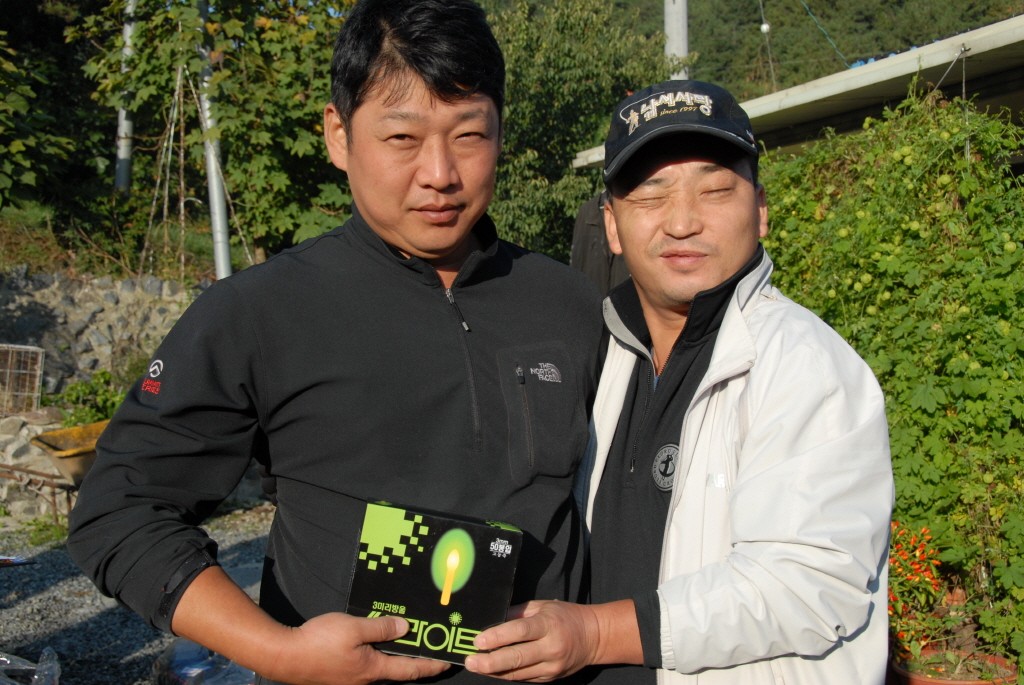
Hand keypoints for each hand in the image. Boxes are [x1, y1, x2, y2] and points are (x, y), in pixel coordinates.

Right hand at [172, 567, 448, 684]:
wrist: (285, 656)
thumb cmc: (319, 642)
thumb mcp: (354, 628)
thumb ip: (381, 628)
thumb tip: (406, 629)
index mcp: (373, 669)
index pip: (411, 670)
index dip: (431, 666)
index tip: (448, 663)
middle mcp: (366, 679)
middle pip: (398, 672)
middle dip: (417, 663)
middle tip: (434, 652)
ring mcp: (352, 679)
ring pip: (382, 669)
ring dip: (398, 659)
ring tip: (410, 645)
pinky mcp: (341, 675)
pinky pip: (368, 666)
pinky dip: (380, 657)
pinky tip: (378, 644)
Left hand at [463, 600, 600, 681]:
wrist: (593, 637)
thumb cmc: (564, 617)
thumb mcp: (542, 607)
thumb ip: (517, 614)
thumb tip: (490, 621)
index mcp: (549, 624)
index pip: (520, 631)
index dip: (497, 636)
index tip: (478, 641)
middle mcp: (551, 647)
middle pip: (516, 657)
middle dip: (490, 661)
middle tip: (470, 661)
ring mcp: (551, 666)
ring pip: (517, 672)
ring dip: (493, 670)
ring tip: (475, 666)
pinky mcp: (549, 678)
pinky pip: (523, 678)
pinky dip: (506, 674)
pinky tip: (492, 670)